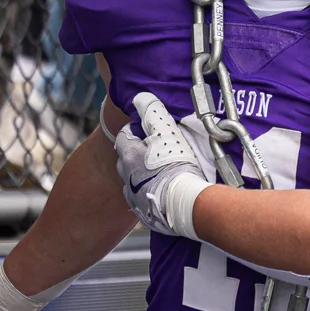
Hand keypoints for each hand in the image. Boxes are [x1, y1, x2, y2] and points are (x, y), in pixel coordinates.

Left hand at [115, 92, 211, 236]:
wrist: (186, 204)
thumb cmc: (177, 165)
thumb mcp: (167, 132)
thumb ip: (152, 113)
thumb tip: (139, 97)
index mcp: (128, 155)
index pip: (123, 136)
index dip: (136, 131)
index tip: (149, 131)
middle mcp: (125, 176)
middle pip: (125, 158)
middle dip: (136, 153)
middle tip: (154, 150)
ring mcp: (133, 196)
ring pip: (131, 180)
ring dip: (141, 174)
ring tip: (159, 172)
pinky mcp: (143, 213)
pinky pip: (140, 199)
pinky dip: (147, 192)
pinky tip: (161, 192)